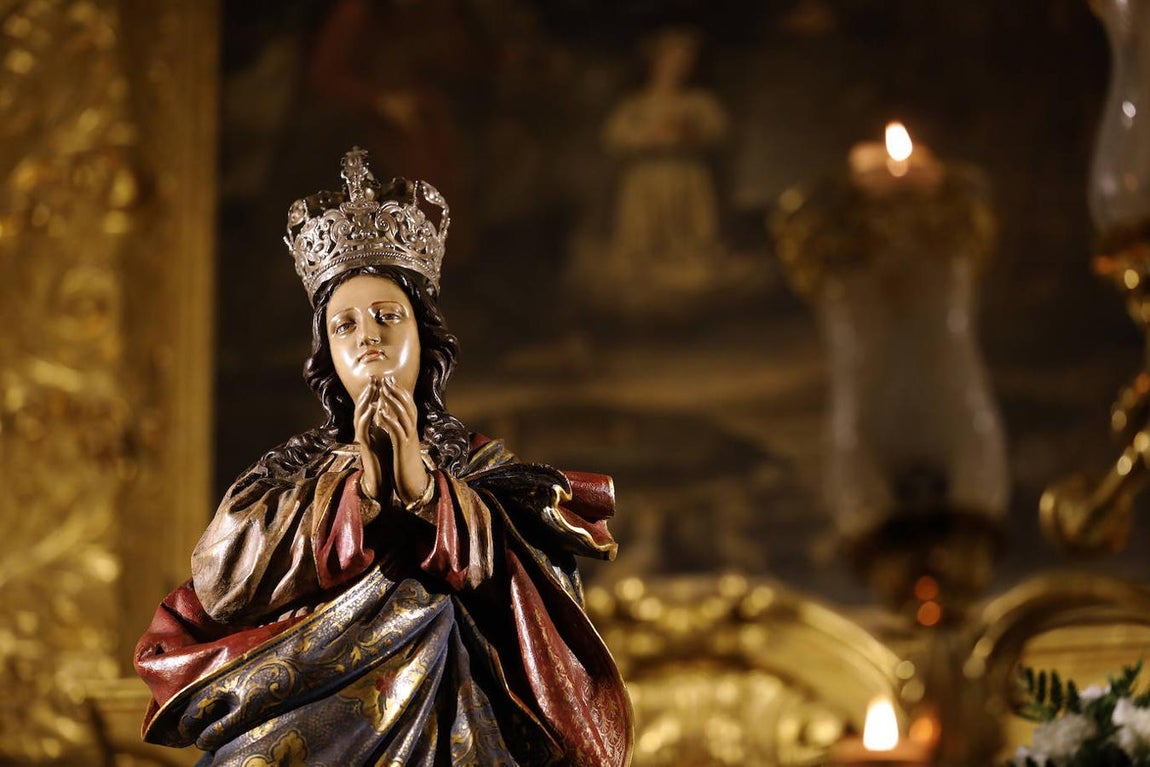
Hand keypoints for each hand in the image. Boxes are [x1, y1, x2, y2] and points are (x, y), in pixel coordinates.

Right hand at [353, 376, 384, 498]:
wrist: (380, 478)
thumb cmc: (383, 457)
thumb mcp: (386, 435)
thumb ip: (384, 422)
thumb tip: (389, 407)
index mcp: (371, 426)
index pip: (370, 404)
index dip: (375, 391)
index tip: (382, 378)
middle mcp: (364, 429)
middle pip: (362, 406)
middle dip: (368, 391)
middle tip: (374, 377)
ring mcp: (362, 437)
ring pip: (359, 415)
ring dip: (365, 401)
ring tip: (372, 388)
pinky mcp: (364, 445)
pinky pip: (363, 428)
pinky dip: (367, 417)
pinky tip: (372, 408)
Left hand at [374, 376, 431, 506]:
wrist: (415, 485)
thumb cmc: (407, 466)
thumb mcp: (405, 446)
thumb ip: (402, 433)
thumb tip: (397, 422)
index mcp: (412, 431)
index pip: (408, 406)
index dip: (399, 392)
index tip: (390, 381)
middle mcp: (413, 432)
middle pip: (407, 407)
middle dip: (395, 392)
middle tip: (385, 379)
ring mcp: (409, 439)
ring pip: (403, 415)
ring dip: (392, 401)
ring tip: (382, 390)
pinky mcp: (403, 448)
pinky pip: (396, 431)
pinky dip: (389, 420)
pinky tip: (380, 412)